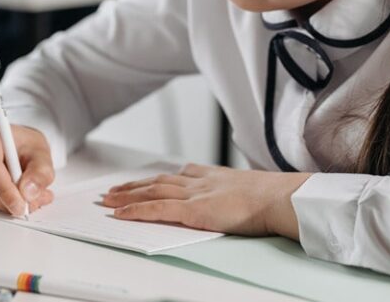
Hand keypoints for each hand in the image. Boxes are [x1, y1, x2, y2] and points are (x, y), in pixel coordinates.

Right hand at [0, 117, 54, 215]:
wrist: (15, 145)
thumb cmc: (24, 144)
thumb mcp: (41, 153)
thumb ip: (40, 172)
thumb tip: (28, 192)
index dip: (5, 189)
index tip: (20, 205)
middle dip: (4, 202)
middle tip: (26, 208)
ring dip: (0, 205)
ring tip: (25, 201)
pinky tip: (9, 198)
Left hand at [101, 163, 311, 238]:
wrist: (281, 197)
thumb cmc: (274, 197)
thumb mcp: (249, 188)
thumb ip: (234, 191)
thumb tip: (237, 198)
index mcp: (212, 176)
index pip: (176, 175)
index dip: (156, 178)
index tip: (143, 180)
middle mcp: (199, 181)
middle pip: (157, 180)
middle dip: (133, 186)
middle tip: (112, 190)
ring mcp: (195, 194)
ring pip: (151, 192)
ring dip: (126, 196)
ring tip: (107, 200)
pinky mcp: (193, 210)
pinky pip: (157, 209)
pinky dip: (136, 210)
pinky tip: (120, 214)